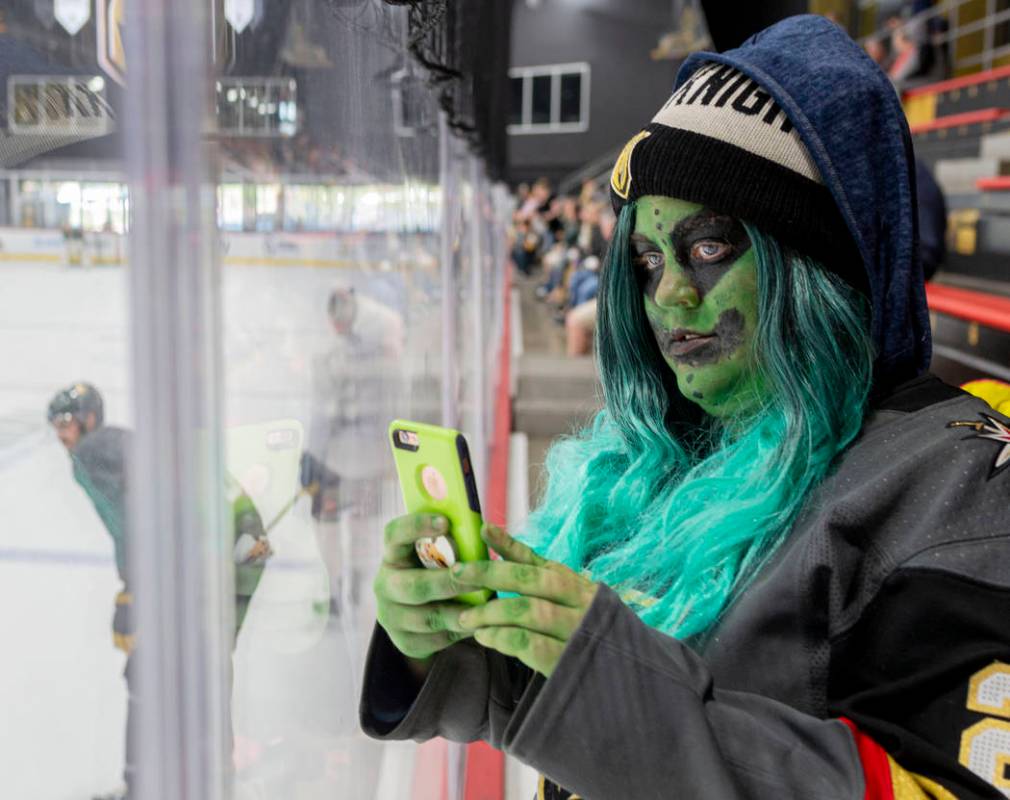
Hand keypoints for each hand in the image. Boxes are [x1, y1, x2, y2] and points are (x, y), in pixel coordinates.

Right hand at [373, 513, 477, 665]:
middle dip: (449, 583)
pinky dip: (460, 632)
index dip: (416, 526)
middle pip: (413, 586)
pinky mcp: (404, 642)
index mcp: (393, 555)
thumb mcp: (437, 555)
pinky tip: (479, 624)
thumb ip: (452, 543)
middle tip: (480, 579)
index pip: (394, 535)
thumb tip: (485, 528)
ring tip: (488, 608)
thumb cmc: (435, 572)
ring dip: (461, 613)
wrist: (417, 614)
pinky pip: (435, 640)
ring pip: (428, 617)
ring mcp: (391, 616)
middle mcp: (385, 585)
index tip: (445, 522)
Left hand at [454, 524, 597, 677]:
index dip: (508, 544)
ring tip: (467, 617)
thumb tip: (492, 533)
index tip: (483, 530)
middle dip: (491, 574)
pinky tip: (486, 638)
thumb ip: (531, 567)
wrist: (626, 676)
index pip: (537, 561)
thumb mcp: (567, 596)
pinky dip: (503, 638)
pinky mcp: (568, 661)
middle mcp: (580, 603)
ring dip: (491, 612)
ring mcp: (576, 632)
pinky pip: (530, 644)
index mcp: (576, 585)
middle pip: (530, 581)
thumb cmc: (585, 630)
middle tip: (458, 573)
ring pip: (527, 611)